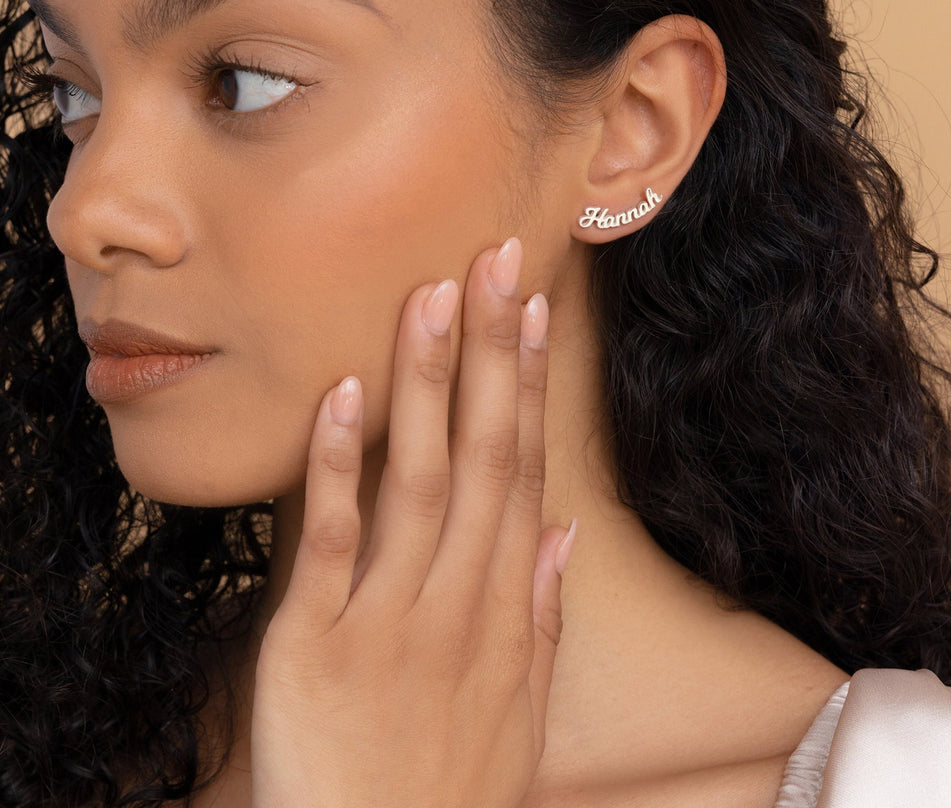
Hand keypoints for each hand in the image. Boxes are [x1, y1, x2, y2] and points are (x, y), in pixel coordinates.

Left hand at [250, 238, 573, 807]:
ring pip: (417, 479)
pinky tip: (344, 394)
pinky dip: (339, 465)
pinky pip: (330, 542)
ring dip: (427, 383)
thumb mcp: (522, 711)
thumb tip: (563, 531)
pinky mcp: (316, 643)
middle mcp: (459, 598)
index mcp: (506, 608)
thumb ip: (544, 615)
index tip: (532, 310)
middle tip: (495, 264)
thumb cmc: (451, 789)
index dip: (527, 385)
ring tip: (433, 299)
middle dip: (490, 353)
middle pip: (481, 455)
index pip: (523, 469)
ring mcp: (390, 617)